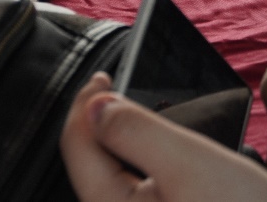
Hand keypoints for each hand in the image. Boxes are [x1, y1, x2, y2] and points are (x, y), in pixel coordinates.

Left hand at [60, 72, 266, 201]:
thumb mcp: (190, 163)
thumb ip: (136, 131)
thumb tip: (95, 105)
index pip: (77, 145)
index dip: (87, 102)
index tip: (104, 77)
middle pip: (92, 162)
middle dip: (105, 122)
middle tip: (121, 89)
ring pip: (114, 177)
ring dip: (124, 143)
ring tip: (141, 117)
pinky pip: (136, 194)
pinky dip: (141, 166)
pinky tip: (162, 156)